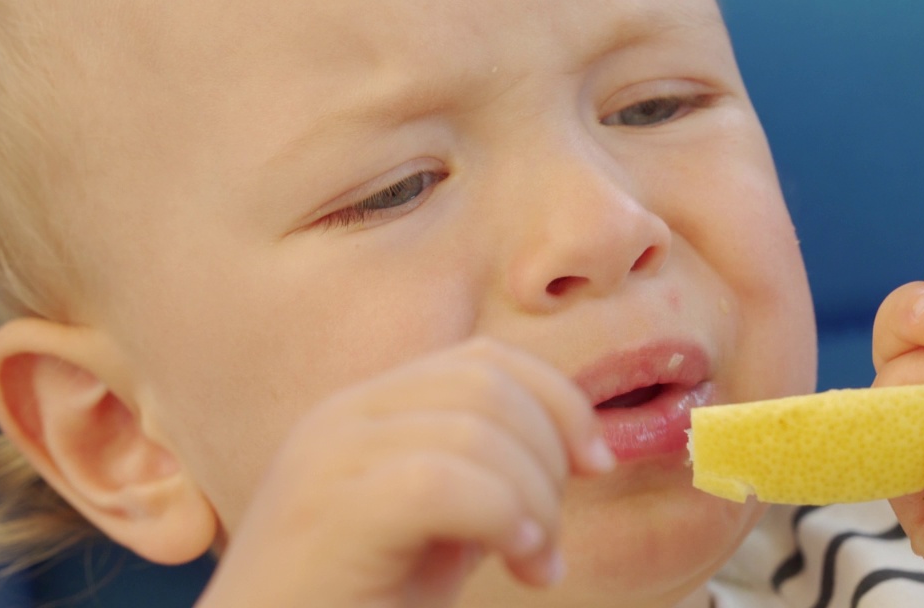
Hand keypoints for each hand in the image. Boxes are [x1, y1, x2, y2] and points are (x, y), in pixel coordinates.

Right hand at [194, 338, 613, 607]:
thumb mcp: (436, 533)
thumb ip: (483, 478)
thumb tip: (571, 448)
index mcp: (366, 412)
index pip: (483, 359)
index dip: (558, 400)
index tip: (595, 464)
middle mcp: (341, 418)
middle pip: (488, 384)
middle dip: (549, 457)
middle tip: (550, 542)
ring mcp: (328, 460)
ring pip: (476, 430)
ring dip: (533, 500)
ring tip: (535, 564)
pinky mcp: (330, 513)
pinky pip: (443, 483)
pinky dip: (504, 518)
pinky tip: (517, 562)